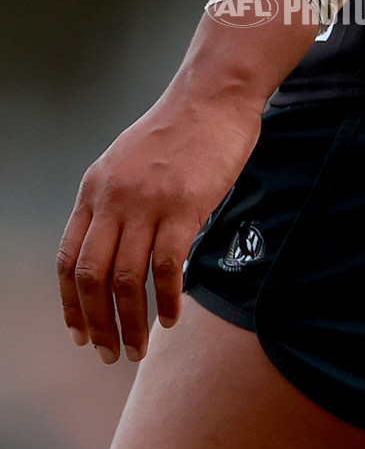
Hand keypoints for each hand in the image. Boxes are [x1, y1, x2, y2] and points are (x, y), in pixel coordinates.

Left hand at [57, 84, 261, 363]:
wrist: (211, 96)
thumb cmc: (177, 128)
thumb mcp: (126, 160)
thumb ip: (114, 200)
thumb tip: (115, 246)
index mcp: (94, 187)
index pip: (69, 257)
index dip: (70, 302)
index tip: (79, 331)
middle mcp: (113, 197)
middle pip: (92, 276)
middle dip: (97, 323)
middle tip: (110, 352)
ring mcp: (148, 202)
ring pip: (127, 279)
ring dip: (132, 322)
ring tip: (140, 347)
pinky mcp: (184, 206)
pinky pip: (168, 267)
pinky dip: (168, 300)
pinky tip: (173, 316)